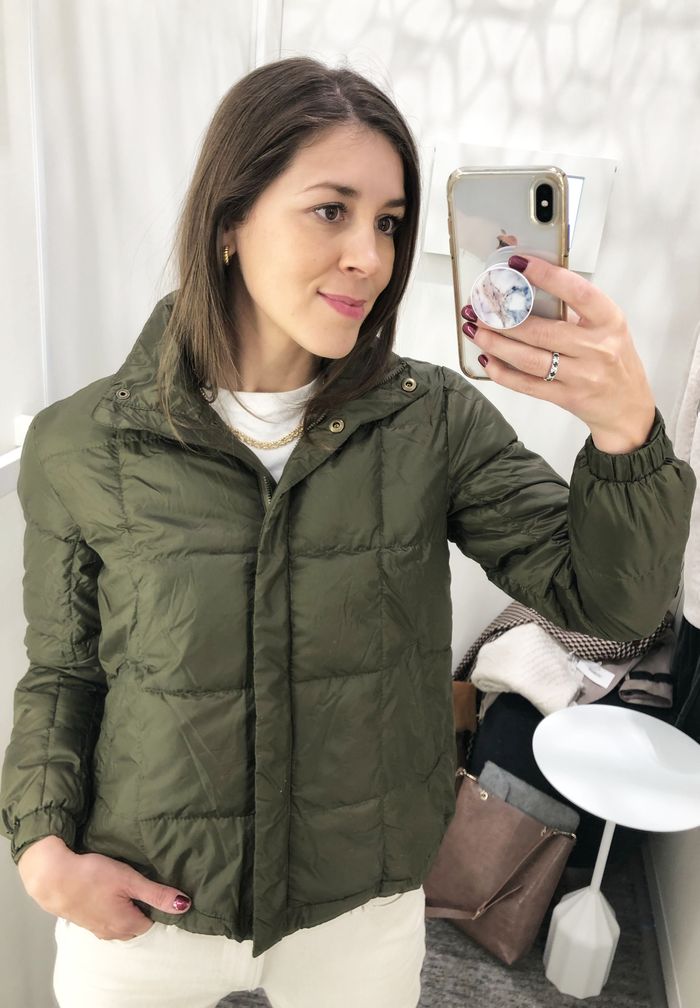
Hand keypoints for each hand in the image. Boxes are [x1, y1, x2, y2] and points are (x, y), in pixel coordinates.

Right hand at [17, 835, 191, 940]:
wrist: (53, 877)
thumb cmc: (93, 875)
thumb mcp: (130, 880)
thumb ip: (157, 894)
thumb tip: (185, 905)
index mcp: (127, 924)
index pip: (153, 921)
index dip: (157, 905)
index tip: (156, 887)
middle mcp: (112, 933)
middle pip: (137, 924)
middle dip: (143, 908)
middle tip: (142, 885)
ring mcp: (96, 929)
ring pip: (121, 922)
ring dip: (126, 908)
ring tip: (125, 888)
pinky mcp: (85, 921)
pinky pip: (106, 919)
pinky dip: (111, 908)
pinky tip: (107, 893)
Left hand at [462, 255, 656, 452]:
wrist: (628, 407)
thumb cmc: (613, 360)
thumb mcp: (605, 329)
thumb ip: (573, 311)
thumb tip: (526, 288)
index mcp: (609, 321)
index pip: (578, 292)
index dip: (546, 276)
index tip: (518, 264)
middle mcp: (597, 348)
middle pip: (542, 331)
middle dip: (504, 319)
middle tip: (478, 308)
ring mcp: (582, 376)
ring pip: (529, 359)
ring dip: (496, 343)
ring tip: (475, 330)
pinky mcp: (567, 398)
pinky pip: (527, 384)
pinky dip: (502, 372)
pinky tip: (486, 359)